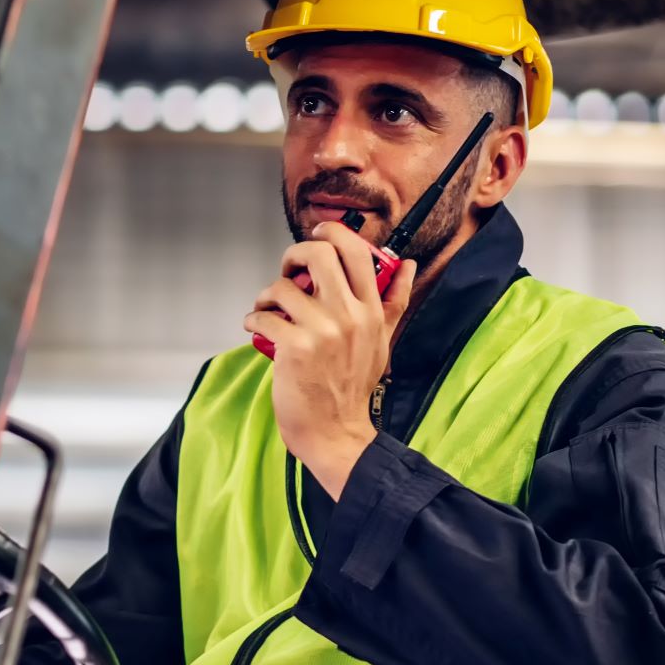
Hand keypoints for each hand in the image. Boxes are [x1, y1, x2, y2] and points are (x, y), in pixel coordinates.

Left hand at [242, 223, 416, 496]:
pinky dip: (253, 318)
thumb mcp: (382, 342)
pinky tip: (256, 327)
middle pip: (319, 254)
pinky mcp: (295, 347)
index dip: (332, 232)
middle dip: (294, 254)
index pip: (357, 252)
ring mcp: (323, 331)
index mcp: (372, 311)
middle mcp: (350, 316)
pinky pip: (264, 315)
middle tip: (288, 271)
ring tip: (267, 309)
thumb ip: (394, 302)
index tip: (317, 234)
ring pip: (284, 286)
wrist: (336, 432)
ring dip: (267, 294)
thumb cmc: (353, 388)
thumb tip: (411, 266)